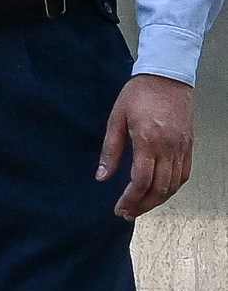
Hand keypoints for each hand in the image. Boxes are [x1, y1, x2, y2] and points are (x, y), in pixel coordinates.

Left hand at [100, 74, 194, 219]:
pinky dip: (173, 188)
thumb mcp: (115, 119)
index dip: (130, 199)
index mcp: (148, 141)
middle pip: (159, 188)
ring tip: (140, 207)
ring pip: (174, 184)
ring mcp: (182, 147)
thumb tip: (102, 176)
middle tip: (127, 213)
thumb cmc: (138, 95)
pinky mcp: (189, 145)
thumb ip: (110, 150)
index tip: (119, 208)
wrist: (167, 77)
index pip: (141, 181)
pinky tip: (160, 193)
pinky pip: (184, 174)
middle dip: (143, 205)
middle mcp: (169, 147)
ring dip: (157, 200)